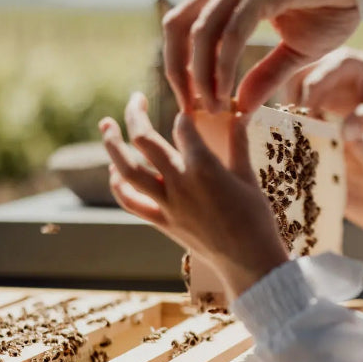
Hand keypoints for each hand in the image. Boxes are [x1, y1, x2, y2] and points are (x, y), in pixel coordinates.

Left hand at [100, 92, 288, 298]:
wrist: (248, 261)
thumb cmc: (256, 219)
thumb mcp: (249, 177)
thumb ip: (238, 144)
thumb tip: (239, 115)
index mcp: (205, 167)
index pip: (182, 127)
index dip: (182, 117)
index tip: (186, 115)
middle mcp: (180, 182)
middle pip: (143, 140)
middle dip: (134, 114)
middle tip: (135, 100)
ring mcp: (167, 203)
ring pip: (126, 169)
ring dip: (112, 145)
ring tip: (106, 126)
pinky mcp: (162, 222)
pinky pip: (129, 202)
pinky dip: (118, 185)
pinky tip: (115, 172)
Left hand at [163, 0, 358, 113]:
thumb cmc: (336, 5)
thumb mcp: (297, 51)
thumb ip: (268, 75)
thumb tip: (243, 106)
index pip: (185, 26)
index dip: (180, 64)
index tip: (191, 100)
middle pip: (177, 25)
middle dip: (177, 70)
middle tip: (190, 108)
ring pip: (200, 30)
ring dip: (199, 74)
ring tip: (211, 107)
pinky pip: (230, 32)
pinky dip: (223, 65)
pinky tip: (227, 92)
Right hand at [290, 48, 362, 140]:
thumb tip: (344, 134)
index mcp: (346, 62)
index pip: (316, 80)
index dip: (306, 104)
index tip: (303, 127)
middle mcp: (331, 62)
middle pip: (297, 77)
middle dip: (292, 102)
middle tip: (293, 129)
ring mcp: (325, 72)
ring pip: (295, 84)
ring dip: (291, 106)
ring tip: (295, 130)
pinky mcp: (323, 86)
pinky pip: (302, 95)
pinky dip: (298, 110)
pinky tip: (302, 130)